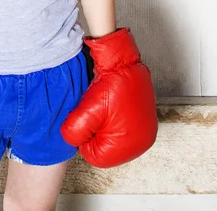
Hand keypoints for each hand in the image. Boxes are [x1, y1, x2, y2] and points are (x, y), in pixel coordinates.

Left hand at [60, 27, 157, 167]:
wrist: (123, 60)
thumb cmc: (109, 85)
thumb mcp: (85, 112)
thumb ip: (74, 133)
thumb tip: (71, 140)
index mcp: (130, 145)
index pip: (96, 156)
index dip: (84, 138)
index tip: (85, 117)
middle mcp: (142, 142)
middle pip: (106, 149)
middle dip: (94, 133)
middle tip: (93, 111)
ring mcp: (145, 130)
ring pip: (112, 137)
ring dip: (103, 125)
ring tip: (101, 106)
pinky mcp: (144, 119)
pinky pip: (122, 127)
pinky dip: (112, 119)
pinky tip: (109, 105)